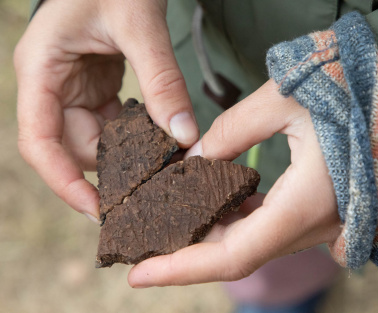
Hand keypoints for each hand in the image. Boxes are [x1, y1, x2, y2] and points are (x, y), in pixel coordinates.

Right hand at [14, 0, 198, 220]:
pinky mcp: (95, 91)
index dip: (64, 182)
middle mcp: (51, 86)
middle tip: (160, 173)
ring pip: (96, 141)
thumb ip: (161, 80)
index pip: (40, 142)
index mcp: (41, 70)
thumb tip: (183, 135)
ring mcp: (73, 90)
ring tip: (165, 150)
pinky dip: (135, 135)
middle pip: (75, 147)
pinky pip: (111, 127)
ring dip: (130, 150)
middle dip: (115, 164)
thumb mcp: (139, 25)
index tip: (97, 209)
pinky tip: (160, 132)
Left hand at [127, 80, 340, 286]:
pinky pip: (268, 225)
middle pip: (236, 253)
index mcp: (305, 204)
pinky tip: (211, 200)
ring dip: (208, 234)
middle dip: (186, 251)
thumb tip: (196, 156)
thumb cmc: (353, 94)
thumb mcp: (283, 101)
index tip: (139, 273)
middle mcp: (313, 224)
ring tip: (168, 216)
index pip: (233, 255)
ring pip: (252, 241)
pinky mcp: (317, 209)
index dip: (182, 268)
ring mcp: (318, 221)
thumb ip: (233, 130)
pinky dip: (234, 219)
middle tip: (142, 239)